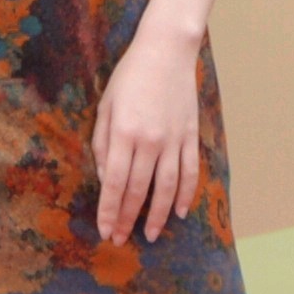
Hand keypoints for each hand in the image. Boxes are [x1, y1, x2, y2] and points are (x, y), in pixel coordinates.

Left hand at [93, 29, 209, 242]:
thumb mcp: (105, 106)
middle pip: (139, 190)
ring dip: (157, 214)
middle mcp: (150, 140)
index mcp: (124, 133)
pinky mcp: (191, 136)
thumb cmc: (129, 78)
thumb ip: (102, 144)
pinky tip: (178, 211)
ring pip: (167, 187)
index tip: (105, 231)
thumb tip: (105, 178)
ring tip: (150, 234)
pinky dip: (185, 194)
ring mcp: (174, 139)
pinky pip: (190, 171)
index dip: (110, 210)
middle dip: (128, 218)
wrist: (166, 52)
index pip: (115, 182)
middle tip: (120, 240)